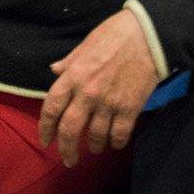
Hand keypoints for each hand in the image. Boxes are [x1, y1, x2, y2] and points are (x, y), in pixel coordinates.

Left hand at [40, 11, 159, 167]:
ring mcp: (108, 103)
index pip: (51, 108)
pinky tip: (115, 143)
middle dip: (66, 150)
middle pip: (69, 130)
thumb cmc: (115, 34)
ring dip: (94, 146)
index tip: (46, 140)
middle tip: (69, 160)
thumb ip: (69, 62)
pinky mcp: (129, 109)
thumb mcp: (86, 44)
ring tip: (95, 148)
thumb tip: (55, 69)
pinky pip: (119, 135)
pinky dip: (115, 143)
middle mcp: (87, 93)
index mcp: (73, 76)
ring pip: (95, 137)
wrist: (148, 35)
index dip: (45, 128)